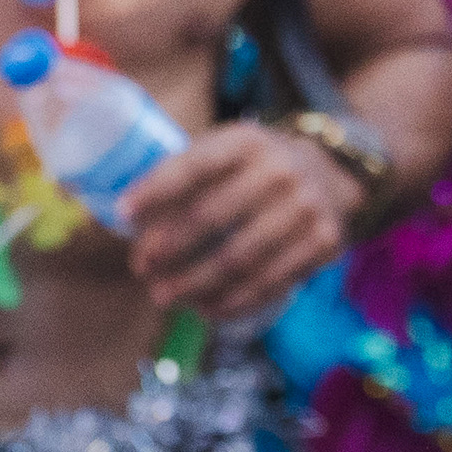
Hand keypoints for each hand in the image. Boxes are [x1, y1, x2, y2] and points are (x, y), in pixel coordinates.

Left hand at [120, 122, 359, 320]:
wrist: (331, 173)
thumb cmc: (251, 167)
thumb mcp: (223, 150)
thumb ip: (181, 173)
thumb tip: (119, 215)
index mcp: (246, 142)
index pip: (193, 167)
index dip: (155, 191)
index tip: (122, 214)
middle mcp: (280, 172)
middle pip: (212, 216)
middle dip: (169, 247)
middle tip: (139, 268)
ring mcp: (306, 209)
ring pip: (240, 257)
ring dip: (195, 283)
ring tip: (163, 296)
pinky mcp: (324, 244)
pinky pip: (273, 282)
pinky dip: (234, 301)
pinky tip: (205, 309)